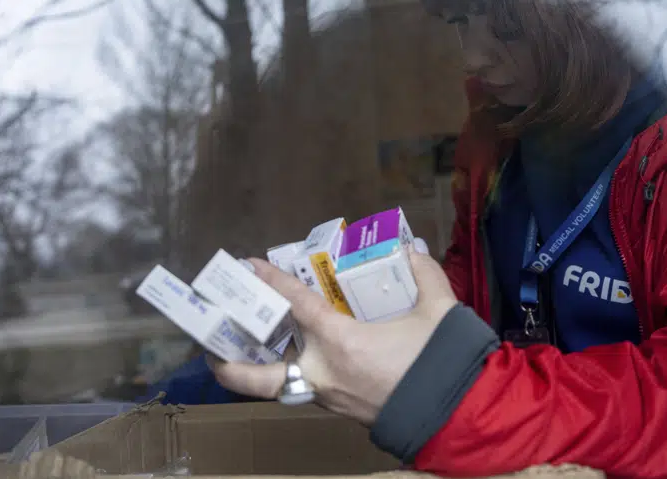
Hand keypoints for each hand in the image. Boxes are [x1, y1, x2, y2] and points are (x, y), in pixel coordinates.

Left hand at [211, 251, 457, 425]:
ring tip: (243, 353)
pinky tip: (298, 357)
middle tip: (210, 344)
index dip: (271, 281)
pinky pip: (304, 390)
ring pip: (277, 389)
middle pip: (256, 377)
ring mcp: (328, 397)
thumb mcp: (438, 309)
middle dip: (225, 363)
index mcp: (340, 342)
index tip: (249, 265)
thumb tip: (412, 252)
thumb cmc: (440, 361)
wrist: (456, 414)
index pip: (295, 305)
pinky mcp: (341, 410)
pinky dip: (292, 374)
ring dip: (255, 372)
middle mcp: (323, 373)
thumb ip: (423, 274)